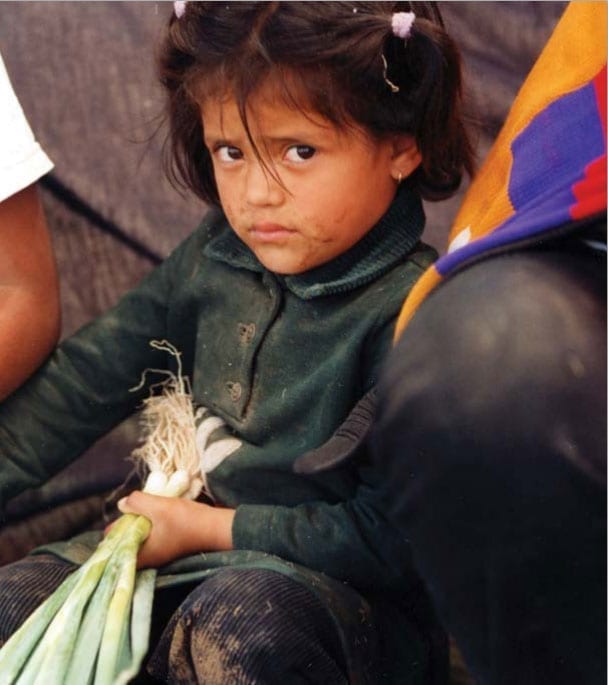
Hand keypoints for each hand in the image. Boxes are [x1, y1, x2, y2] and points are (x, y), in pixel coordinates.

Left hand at [116, 491, 234, 568]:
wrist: (215, 527)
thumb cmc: (186, 520)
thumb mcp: (159, 506)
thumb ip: (137, 502)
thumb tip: (122, 504)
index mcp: (143, 554)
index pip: (116, 548)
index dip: (114, 532)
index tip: (120, 516)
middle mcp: (150, 558)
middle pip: (127, 543)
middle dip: (126, 526)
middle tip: (131, 510)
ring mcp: (160, 552)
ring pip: (140, 538)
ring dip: (139, 524)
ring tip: (142, 508)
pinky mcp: (169, 545)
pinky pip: (151, 536)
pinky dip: (150, 525)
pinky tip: (155, 512)